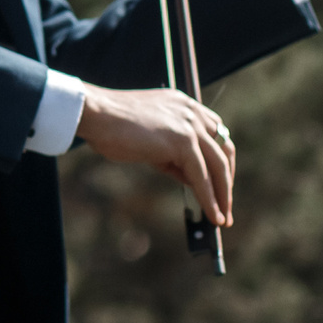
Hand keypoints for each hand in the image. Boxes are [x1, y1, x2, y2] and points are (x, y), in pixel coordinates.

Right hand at [75, 83, 235, 226]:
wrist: (95, 114)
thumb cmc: (112, 126)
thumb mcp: (149, 140)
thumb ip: (171, 155)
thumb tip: (191, 179)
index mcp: (184, 106)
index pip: (216, 134)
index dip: (221, 160)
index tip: (221, 181)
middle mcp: (192, 112)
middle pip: (224, 150)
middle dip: (227, 180)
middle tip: (225, 204)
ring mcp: (189, 125)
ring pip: (218, 166)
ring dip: (222, 195)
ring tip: (222, 217)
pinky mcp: (182, 141)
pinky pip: (202, 176)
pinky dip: (209, 198)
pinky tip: (212, 215)